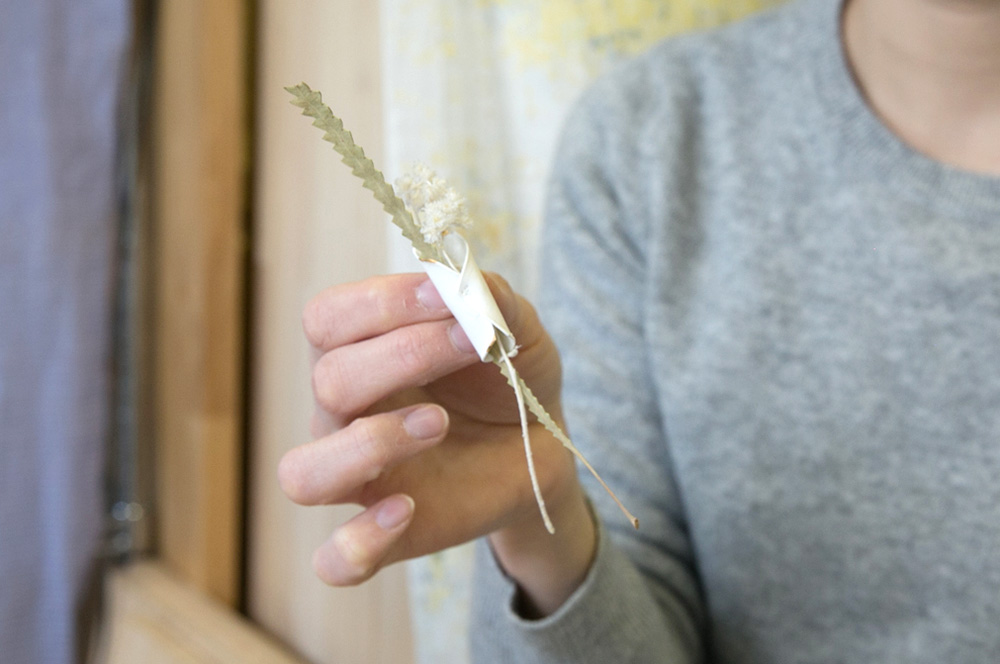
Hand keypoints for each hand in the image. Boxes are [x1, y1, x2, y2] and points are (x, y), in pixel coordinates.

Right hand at [278, 272, 595, 614]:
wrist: (540, 447)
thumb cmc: (509, 378)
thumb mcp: (518, 331)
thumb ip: (493, 298)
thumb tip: (459, 275)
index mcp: (361, 352)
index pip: (327, 319)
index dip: (379, 302)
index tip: (444, 295)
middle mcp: (344, 414)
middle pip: (329, 382)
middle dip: (403, 356)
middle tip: (471, 346)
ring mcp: (360, 478)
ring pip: (303, 474)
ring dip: (368, 445)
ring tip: (436, 425)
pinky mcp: (385, 534)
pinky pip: (335, 558)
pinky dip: (359, 542)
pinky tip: (410, 510)